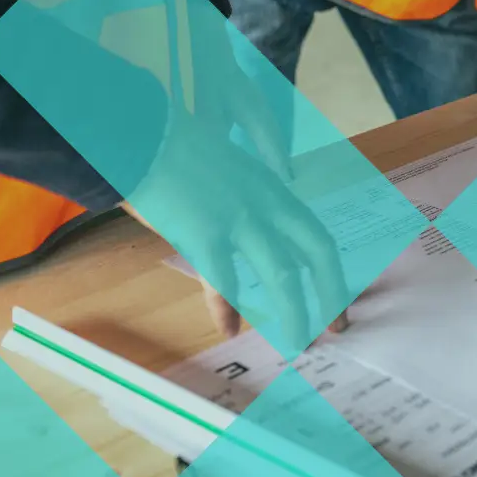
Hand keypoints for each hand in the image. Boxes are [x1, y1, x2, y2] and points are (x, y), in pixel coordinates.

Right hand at [123, 110, 349, 347]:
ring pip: (282, 275)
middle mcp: (265, 203)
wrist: (138, 132)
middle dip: (332, 295)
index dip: (332, 272)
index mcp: (272, 189)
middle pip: (315, 254)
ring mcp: (237, 219)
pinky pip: (223, 281)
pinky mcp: (202, 233)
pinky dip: (226, 309)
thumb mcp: (228, 169)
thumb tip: (256, 235)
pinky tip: (228, 329)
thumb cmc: (174, 149)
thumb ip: (246, 200)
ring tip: (298, 343)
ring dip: (294, 313)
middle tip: (336, 329)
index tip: (338, 300)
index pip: (316, 236)